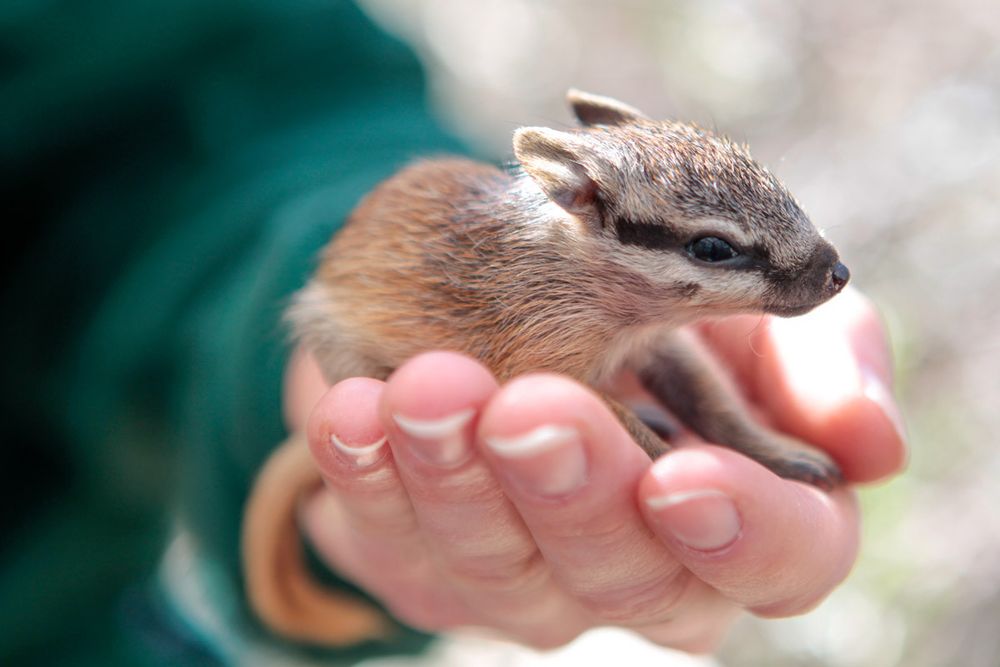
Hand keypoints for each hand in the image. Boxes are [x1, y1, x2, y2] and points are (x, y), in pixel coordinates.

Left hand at [283, 287, 905, 650]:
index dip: (744, 535)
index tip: (686, 476)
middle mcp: (636, 567)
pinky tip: (357, 408)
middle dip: (575, 491)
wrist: (500, 298)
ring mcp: (527, 577)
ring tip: (424, 388)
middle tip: (530, 406)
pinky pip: (393, 539)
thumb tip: (865, 449)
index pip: (778, 562)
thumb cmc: (637, 304)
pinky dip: (371, 472)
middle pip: (626, 576)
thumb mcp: (737, 310)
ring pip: (500, 567)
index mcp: (736, 515)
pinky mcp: (428, 562)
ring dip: (457, 477)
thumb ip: (814, 361)